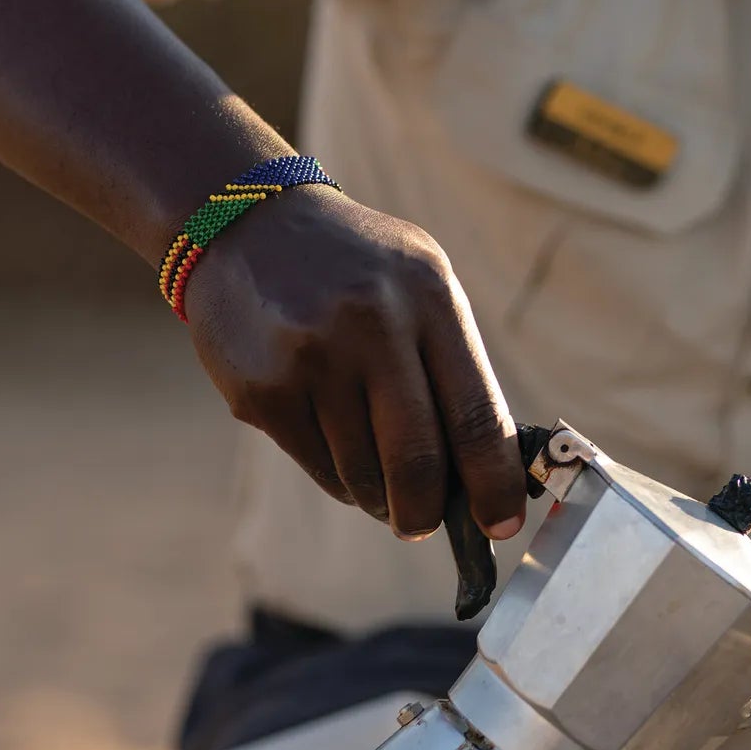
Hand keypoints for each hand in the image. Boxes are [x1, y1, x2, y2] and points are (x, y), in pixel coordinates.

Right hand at [180, 184, 527, 542]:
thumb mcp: (422, 287)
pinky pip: (318, 466)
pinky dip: (337, 475)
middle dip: (427, 513)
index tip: (502, 525)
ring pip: (363, 474)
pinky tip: (335, 444)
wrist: (248, 224)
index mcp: (429, 298)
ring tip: (377, 476)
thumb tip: (490, 474)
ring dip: (378, 494)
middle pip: (418, 463)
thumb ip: (458, 369)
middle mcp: (372, 324)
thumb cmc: (359, 272)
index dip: (494, 485)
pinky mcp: (263, 388)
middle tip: (423, 524)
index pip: (478, 417)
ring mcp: (312, 357)